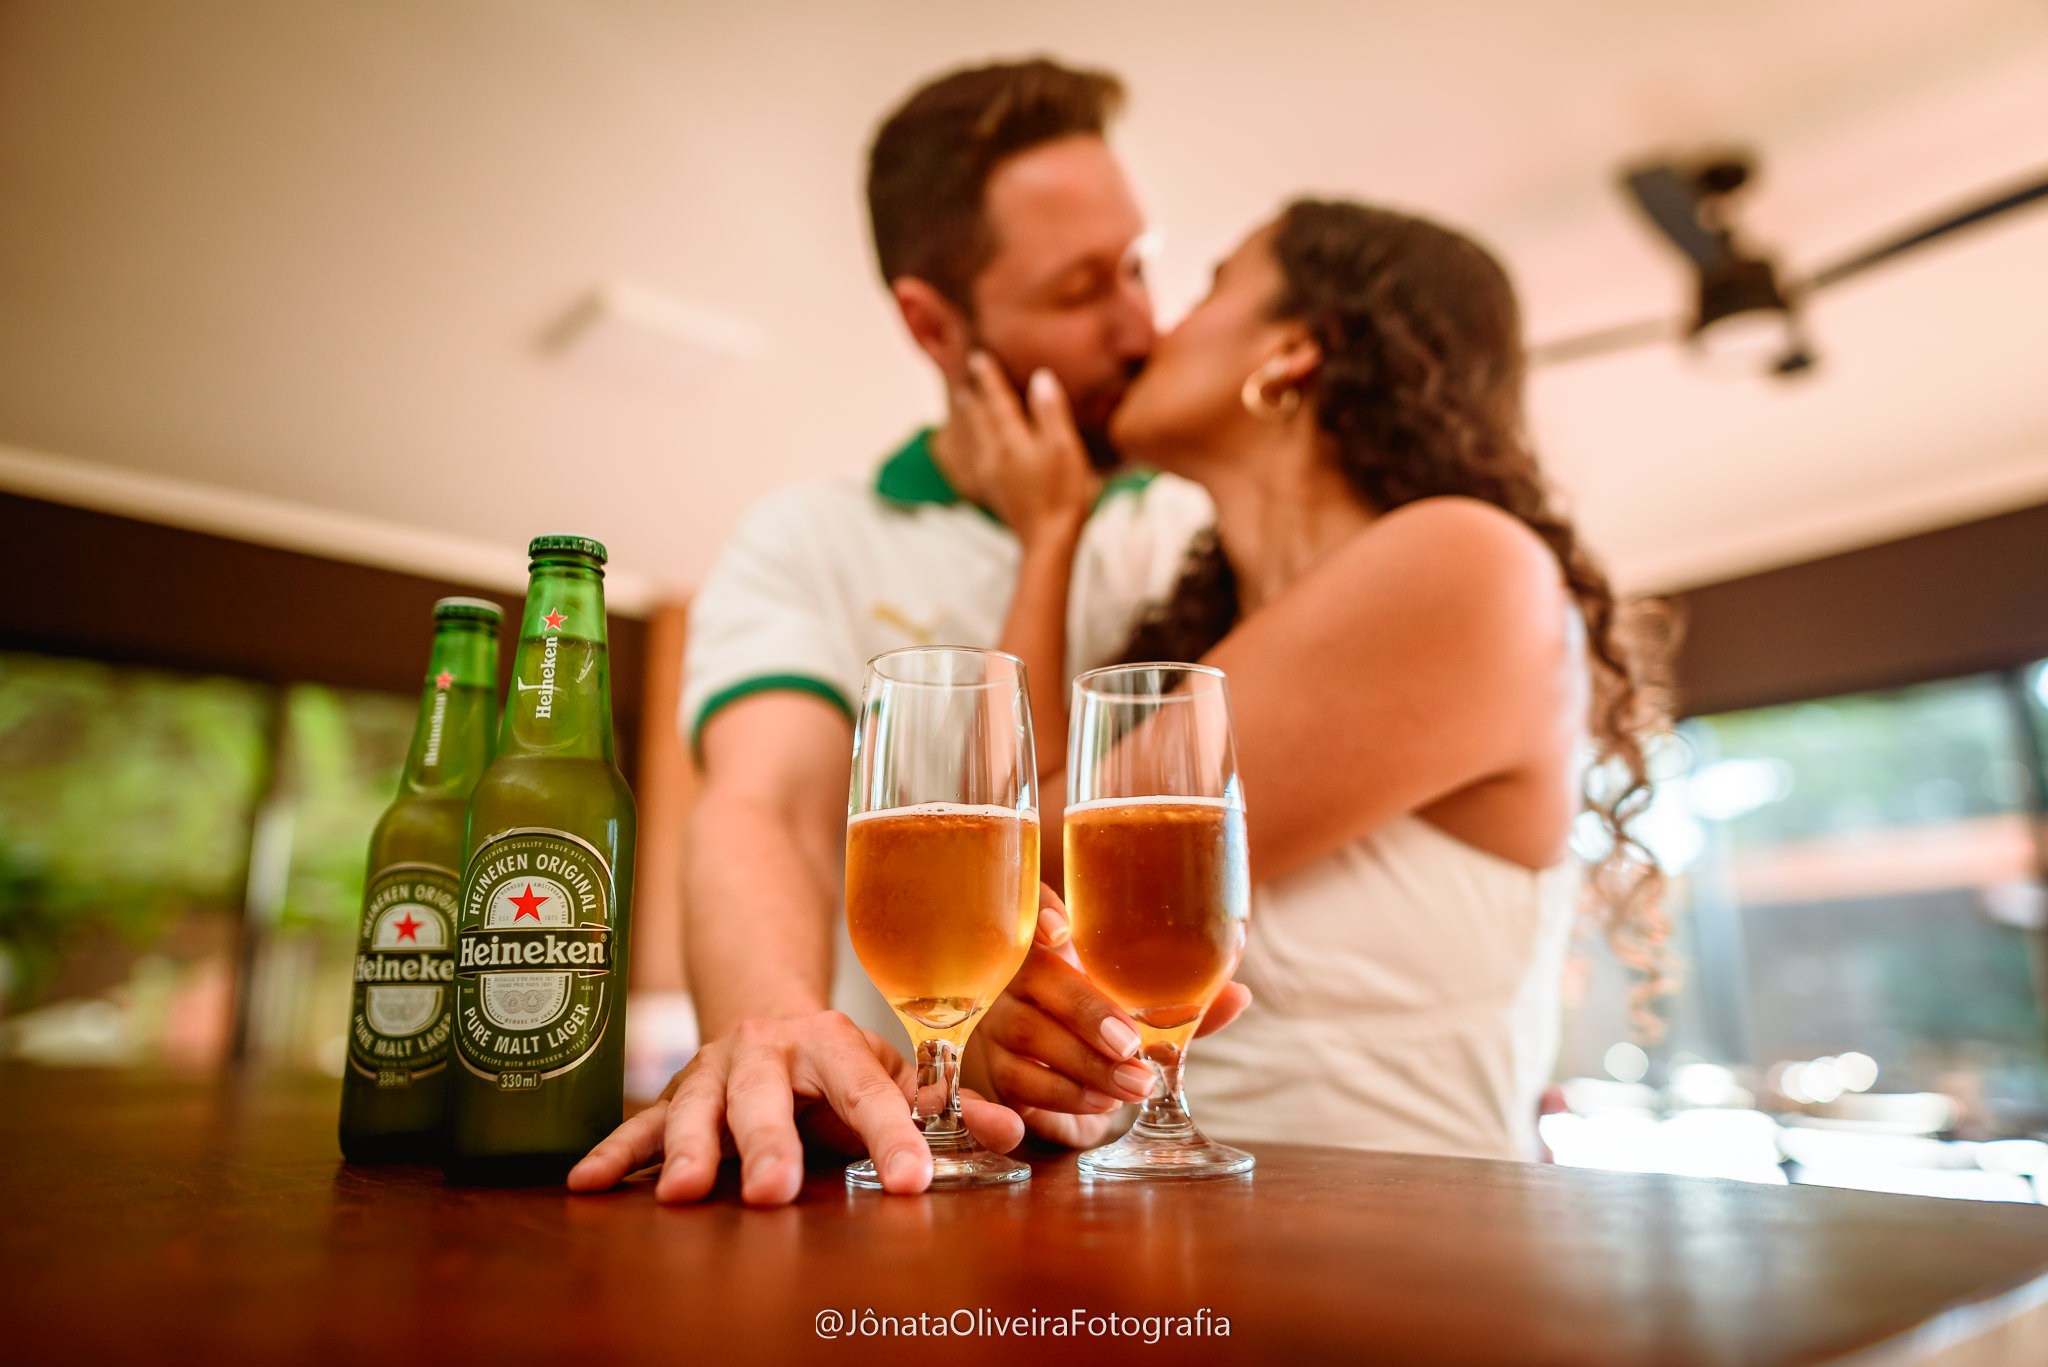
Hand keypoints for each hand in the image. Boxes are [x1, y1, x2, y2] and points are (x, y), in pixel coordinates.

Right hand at [566, 1010, 1025, 1204]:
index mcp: (831, 1042)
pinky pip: (639, 1124)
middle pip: (767, 1097)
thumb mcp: (893, 1076)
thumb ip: (948, 1109)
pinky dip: (615, 1153)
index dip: (892, 1136)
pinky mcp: (673, 1094)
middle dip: (771, 1144)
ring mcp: (713, 1069)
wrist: (763, 1002)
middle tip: (777, 1192)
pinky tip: (588, 1184)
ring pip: (697, 1107)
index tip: (912, 1183)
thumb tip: (1014, 1134)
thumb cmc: (837, 1061)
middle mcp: (766, 1049)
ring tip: (687, 1194)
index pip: (868, 1091)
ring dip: (690, 1150)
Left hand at [954, 352, 1100, 548]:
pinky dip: (973, 442)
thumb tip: (1040, 378)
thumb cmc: (1062, 493)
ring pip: (975, 438)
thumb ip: (1050, 412)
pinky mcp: (995, 493)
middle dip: (975, 397)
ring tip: (964, 403)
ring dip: (970, 418)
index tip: (979, 358)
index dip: (989, 378)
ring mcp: (992, 475)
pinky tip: (976, 446)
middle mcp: (995, 454)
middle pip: (980, 418)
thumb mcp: (1063, 447)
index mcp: (1011, 440)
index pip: (997, 401)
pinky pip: (977, 457)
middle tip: (964, 379)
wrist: (1048, 541)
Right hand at [968, 885, 1252, 1147]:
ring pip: (1027, 1032)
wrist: (1060, 1080)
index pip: (1030, 904)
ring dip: (1086, 1062)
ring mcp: (999, 1020)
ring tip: (1137, 1084)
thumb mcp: (1141, 1008)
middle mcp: (1017, 974)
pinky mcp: (996, 1071)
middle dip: (1085, 1010)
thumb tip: (1239, 996)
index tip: (1060, 929)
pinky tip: (1106, 1101)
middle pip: (1034, 976)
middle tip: (1129, 1043)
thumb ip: (1181, 1001)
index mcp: (1054, 941)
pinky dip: (1068, 1093)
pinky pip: (1022, 1080)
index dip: (1040, 910)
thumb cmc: (1104, 1023)